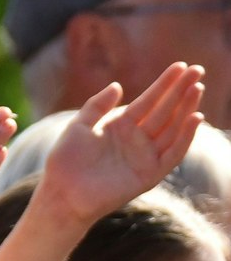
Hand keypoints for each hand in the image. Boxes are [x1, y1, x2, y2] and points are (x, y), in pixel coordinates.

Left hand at [34, 63, 204, 228]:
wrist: (62, 194)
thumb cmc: (65, 162)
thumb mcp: (78, 127)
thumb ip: (97, 106)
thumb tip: (117, 85)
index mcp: (121, 125)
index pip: (149, 100)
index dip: (164, 84)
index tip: (181, 66)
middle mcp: (137, 139)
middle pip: (165, 111)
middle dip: (181, 90)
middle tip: (198, 69)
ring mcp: (145, 156)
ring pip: (173, 128)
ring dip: (186, 108)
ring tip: (197, 88)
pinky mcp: (150, 174)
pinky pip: (173, 153)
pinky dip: (185, 137)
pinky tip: (194, 118)